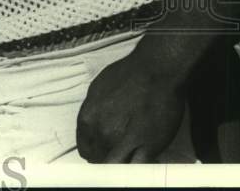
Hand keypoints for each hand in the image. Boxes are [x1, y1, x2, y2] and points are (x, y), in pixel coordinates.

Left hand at [76, 46, 185, 161]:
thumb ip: (93, 110)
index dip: (93, 151)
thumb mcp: (98, 89)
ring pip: (116, 168)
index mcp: (88, 118)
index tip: (101, 151)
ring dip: (121, 166)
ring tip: (128, 161)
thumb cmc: (127, 74)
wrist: (155, 71)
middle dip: (106, 159)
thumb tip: (93, 122)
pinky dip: (138, 169)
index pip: (84, 147)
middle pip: (99, 160)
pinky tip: (140, 163)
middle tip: (116, 155)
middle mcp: (102, 133)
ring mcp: (124, 142)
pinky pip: (138, 169)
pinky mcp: (148, 147)